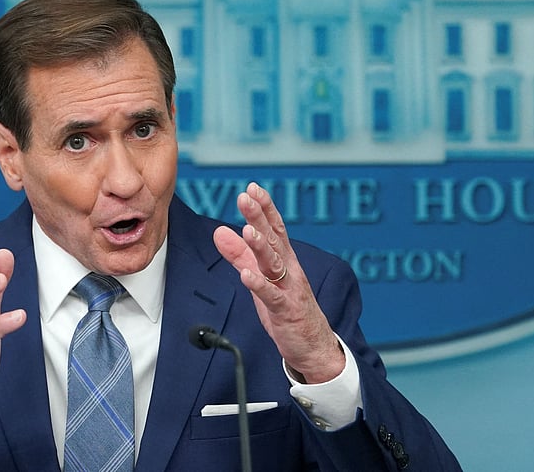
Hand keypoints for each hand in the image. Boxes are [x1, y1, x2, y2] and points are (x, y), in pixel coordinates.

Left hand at [213, 183, 343, 383]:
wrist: (313, 345)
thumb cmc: (286, 308)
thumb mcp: (260, 277)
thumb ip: (241, 255)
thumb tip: (220, 232)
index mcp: (285, 260)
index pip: (275, 228)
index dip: (264, 208)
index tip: (252, 188)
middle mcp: (290, 270)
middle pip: (274, 239)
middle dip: (259, 217)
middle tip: (246, 197)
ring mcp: (289, 289)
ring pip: (274, 264)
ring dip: (260, 246)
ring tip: (248, 229)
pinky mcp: (285, 311)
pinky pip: (271, 296)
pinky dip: (259, 285)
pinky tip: (247, 274)